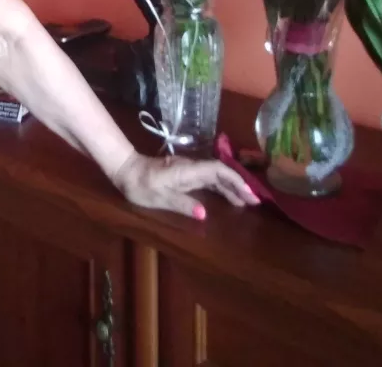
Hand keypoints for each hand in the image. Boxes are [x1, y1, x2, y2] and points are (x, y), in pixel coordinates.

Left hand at [111, 151, 258, 219]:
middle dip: (238, 186)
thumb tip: (204, 214)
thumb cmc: (140, 185)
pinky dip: (221, 188)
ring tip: (246, 202)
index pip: (216, 171)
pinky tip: (228, 197)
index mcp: (186, 171)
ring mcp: (189, 170)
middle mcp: (191, 168)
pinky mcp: (186, 174)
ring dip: (231, 187)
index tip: (248, 193)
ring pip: (215, 176)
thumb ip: (182, 204)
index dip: (235, 180)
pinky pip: (208, 179)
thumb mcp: (158, 198)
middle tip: (254, 202)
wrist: (126, 170)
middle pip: (220, 173)